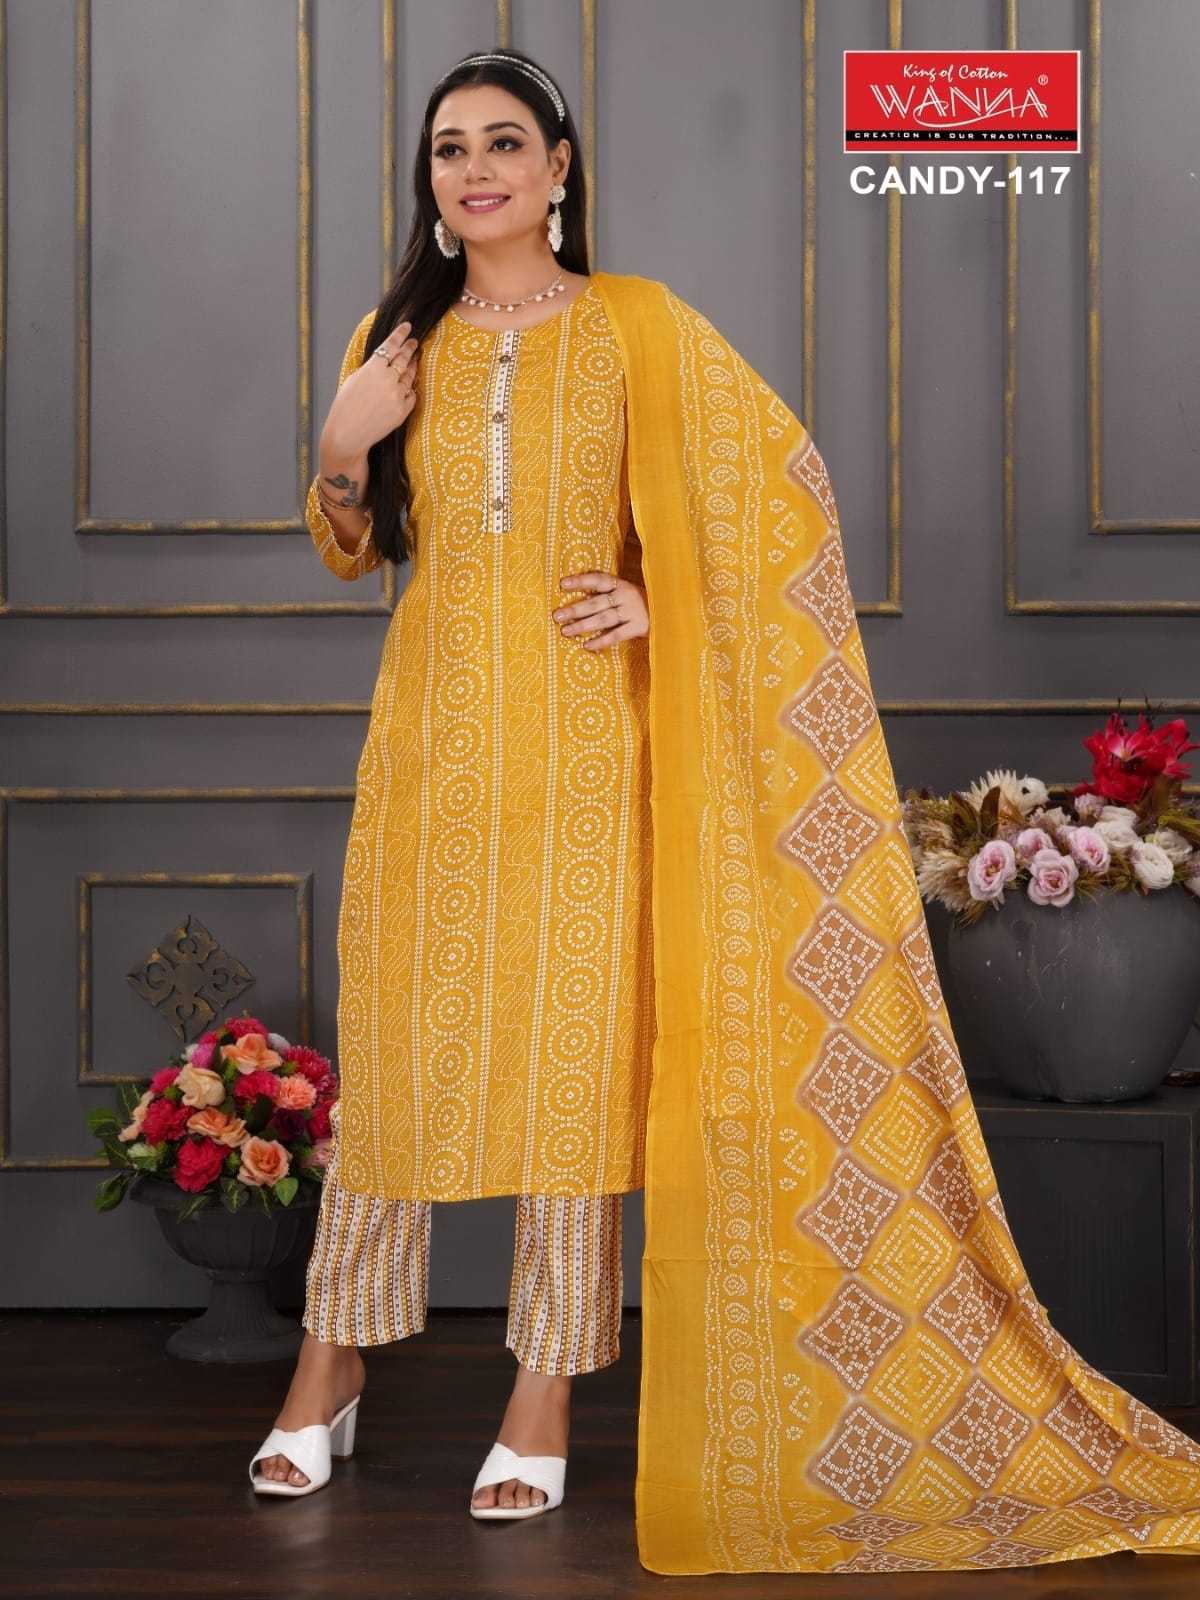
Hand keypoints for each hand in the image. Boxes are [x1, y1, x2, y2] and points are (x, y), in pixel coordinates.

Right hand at [323, 317, 420, 458]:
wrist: (348, 434)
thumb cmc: (345, 406)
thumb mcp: (354, 379)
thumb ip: (371, 369)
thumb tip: (384, 362)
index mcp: (373, 368)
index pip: (391, 345)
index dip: (401, 334)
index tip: (407, 327)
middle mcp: (387, 379)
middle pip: (404, 358)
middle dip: (410, 348)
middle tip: (414, 342)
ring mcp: (397, 395)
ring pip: (409, 376)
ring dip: (412, 367)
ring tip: (414, 360)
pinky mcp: (402, 411)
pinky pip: (411, 395)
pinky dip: (409, 390)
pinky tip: (408, 386)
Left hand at [552, 570, 648, 649]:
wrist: (672, 614)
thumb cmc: (644, 605)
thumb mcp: (628, 595)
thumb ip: (609, 596)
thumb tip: (581, 602)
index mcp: (622, 585)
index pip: (598, 580)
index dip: (580, 581)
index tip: (562, 584)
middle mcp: (626, 596)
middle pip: (596, 603)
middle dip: (575, 609)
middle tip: (557, 616)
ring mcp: (633, 611)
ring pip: (603, 619)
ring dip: (583, 626)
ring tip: (565, 632)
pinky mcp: (639, 627)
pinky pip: (616, 635)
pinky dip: (601, 641)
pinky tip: (587, 646)